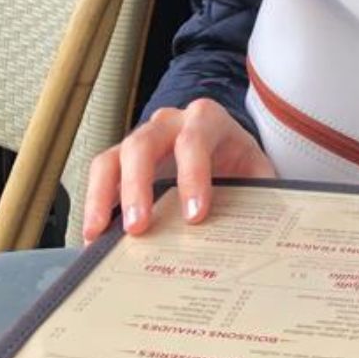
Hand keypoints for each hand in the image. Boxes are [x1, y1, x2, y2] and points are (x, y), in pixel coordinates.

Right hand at [82, 99, 272, 242]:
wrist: (229, 153)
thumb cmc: (241, 164)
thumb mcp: (259, 173)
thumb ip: (262, 196)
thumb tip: (264, 232)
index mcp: (208, 120)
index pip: (195, 140)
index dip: (193, 176)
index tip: (195, 216)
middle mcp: (168, 124)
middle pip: (143, 143)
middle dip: (138, 186)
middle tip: (139, 228)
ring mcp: (141, 140)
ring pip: (112, 158)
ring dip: (103, 197)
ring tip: (99, 234)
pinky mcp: (122, 162)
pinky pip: (100, 177)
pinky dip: (94, 205)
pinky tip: (93, 237)